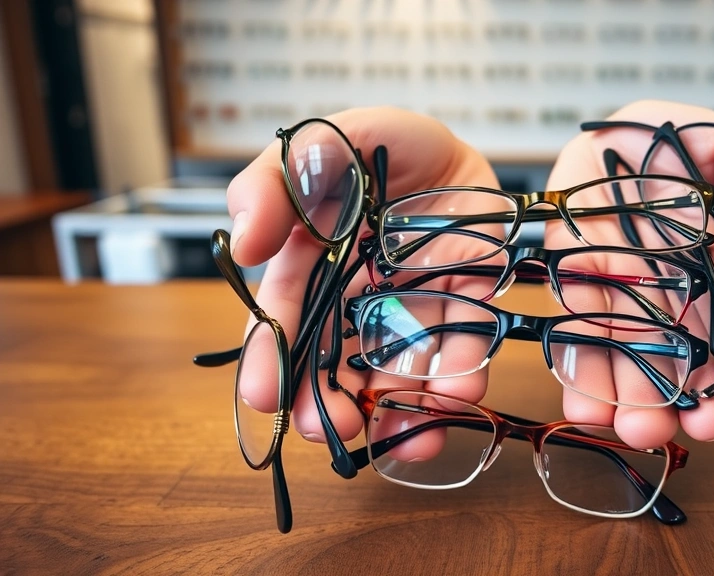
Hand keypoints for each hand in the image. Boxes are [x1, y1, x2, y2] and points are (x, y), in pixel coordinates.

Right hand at [228, 107, 501, 443]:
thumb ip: (275, 180)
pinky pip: (463, 349)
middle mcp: (360, 299)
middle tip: (325, 428)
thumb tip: (243, 241)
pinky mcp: (467, 308)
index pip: (284, 318)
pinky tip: (458, 397)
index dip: (270, 358)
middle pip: (336, 361)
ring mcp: (415, 308)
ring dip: (398, 410)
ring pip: (398, 369)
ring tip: (402, 439)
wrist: (457, 146)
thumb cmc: (383, 144)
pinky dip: (461, 377)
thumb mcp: (324, 143)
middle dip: (328, 401)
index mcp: (314, 265)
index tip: (262, 396)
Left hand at [544, 100, 713, 446]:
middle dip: (701, 395)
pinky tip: (589, 407)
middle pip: (693, 353)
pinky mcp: (578, 287)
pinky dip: (583, 371)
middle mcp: (678, 291)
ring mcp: (627, 292)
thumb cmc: (678, 136)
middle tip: (708, 425)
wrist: (607, 124)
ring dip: (641, 400)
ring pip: (638, 356)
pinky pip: (580, 331)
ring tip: (643, 431)